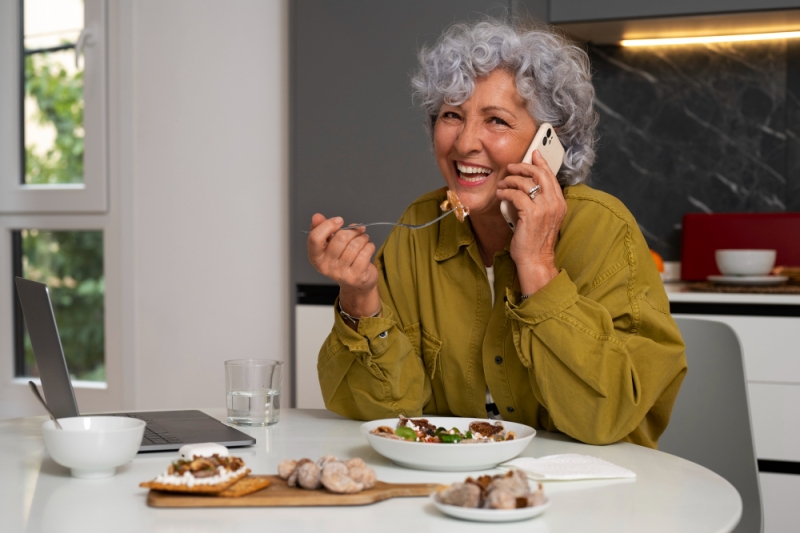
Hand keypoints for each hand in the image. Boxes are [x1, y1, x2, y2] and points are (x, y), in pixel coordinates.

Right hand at [307, 214, 379, 317]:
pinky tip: (368, 247)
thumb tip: (316, 217)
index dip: (328, 225)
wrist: (356, 284)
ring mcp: (341, 273)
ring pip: (355, 245)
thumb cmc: (342, 260)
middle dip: (352, 231)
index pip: (315, 238)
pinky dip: (369, 246)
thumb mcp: (329, 245)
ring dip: (363, 238)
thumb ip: (321, 229)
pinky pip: (365, 254)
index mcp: (316, 257)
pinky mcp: (356, 277)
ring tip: (364, 239)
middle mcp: (326, 267)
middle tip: (358, 230)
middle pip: (340, 239)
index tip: (339, 220)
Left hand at [496, 150, 565, 294]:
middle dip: (523, 167)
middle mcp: (554, 203)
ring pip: (526, 182)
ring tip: (502, 184)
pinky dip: (506, 192)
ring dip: (511, 180)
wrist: (535, 259)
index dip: (541, 163)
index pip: (551, 176)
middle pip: (540, 174)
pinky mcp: (531, 213)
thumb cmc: (536, 240)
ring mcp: (544, 208)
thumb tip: (527, 185)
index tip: (533, 154)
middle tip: (511, 168)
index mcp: (560, 203)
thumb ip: (540, 201)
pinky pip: (516, 194)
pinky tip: (500, 194)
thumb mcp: (543, 217)